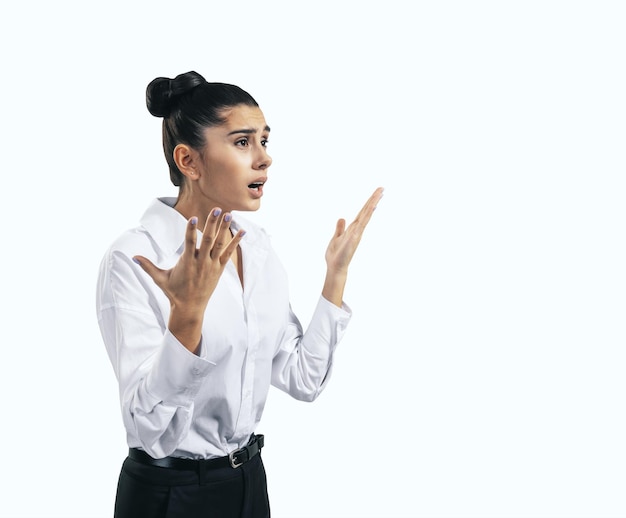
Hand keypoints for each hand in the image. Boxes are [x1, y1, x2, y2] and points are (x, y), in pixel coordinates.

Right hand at [132, 208, 244, 351]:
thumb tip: (133, 257)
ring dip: (224, 229)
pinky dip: (236, 242)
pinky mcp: (219, 269)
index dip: (191, 231)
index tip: (194, 218)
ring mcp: (212, 265)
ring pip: (220, 244)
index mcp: (186, 263)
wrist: (190, 307)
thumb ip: (148, 266)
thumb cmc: (174, 291)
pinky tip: (243, 231)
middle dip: (212, 224)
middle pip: (207, 240)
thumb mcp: (160, 279)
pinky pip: (229, 253)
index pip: (189, 244)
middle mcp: (201, 263)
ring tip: (229, 214)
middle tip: (216, 209)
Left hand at [322, 187, 382, 305]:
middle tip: (382, 188)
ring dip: (373, 203)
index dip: (368, 203)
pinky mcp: (355, 236)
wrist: (335, 267)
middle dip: (373, 199)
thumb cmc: (336, 255)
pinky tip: (372, 206)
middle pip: (366, 211)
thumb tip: (342, 218)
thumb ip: (340, 228)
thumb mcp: (336, 237)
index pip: (362, 212)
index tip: (376, 194)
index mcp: (353, 228)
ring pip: (366, 214)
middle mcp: (357, 229)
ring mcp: (357, 232)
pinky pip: (363, 223)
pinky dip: (367, 214)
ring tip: (380, 192)